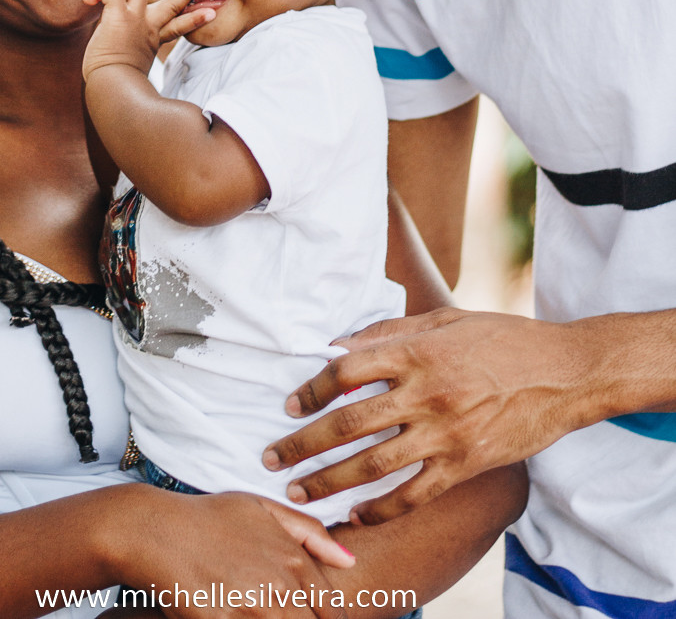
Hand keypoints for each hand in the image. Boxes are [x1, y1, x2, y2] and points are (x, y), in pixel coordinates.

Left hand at [83, 0, 214, 77]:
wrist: (114, 89)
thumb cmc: (117, 84)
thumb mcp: (132, 66)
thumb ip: (129, 54)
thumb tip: (114, 53)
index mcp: (153, 39)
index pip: (178, 25)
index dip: (194, 19)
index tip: (210, 14)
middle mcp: (148, 27)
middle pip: (173, 3)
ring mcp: (135, 20)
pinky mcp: (119, 17)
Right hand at [113, 489, 350, 618]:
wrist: (158, 533)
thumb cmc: (211, 520)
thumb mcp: (262, 510)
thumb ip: (310, 534)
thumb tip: (350, 560)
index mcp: (294, 561)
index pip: (332, 611)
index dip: (326, 618)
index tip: (311, 614)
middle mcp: (280, 590)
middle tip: (275, 608)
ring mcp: (253, 612)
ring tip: (254, 607)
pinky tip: (239, 613)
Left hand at [262, 307, 595, 522]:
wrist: (563, 372)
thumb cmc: (502, 338)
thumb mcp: (446, 321)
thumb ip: (391, 332)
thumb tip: (340, 344)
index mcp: (417, 352)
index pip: (347, 370)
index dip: (312, 388)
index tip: (290, 404)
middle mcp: (426, 393)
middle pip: (350, 422)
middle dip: (305, 443)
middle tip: (273, 457)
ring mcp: (446, 433)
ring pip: (374, 464)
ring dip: (330, 481)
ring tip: (299, 493)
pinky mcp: (465, 464)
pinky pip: (414, 494)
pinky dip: (381, 509)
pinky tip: (356, 515)